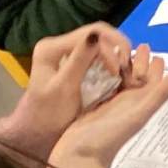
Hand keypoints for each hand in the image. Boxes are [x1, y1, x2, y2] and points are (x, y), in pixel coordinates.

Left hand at [8, 23, 132, 158]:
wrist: (38, 134)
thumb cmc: (49, 116)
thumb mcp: (64, 88)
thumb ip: (79, 60)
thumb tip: (96, 34)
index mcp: (51, 48)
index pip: (89, 34)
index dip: (110, 48)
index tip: (119, 71)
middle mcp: (58, 44)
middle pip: (97, 33)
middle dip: (118, 46)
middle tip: (128, 68)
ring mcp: (67, 51)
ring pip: (101, 40)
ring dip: (117, 52)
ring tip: (126, 70)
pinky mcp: (75, 60)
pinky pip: (99, 51)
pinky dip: (112, 58)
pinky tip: (119, 71)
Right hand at [49, 45, 167, 167]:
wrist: (77, 159)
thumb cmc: (108, 138)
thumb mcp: (138, 114)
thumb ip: (160, 94)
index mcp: (139, 104)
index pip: (151, 81)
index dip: (154, 66)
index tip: (154, 51)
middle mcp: (126, 104)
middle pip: (136, 79)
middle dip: (139, 62)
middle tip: (140, 45)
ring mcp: (109, 106)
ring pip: (119, 81)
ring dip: (121, 66)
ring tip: (120, 50)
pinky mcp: (92, 107)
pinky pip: (101, 85)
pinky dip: (103, 74)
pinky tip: (98, 65)